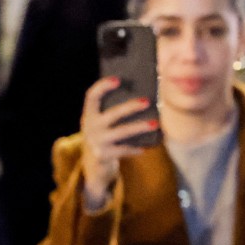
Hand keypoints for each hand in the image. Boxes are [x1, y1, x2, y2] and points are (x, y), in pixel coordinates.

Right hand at [79, 77, 155, 206]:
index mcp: (89, 114)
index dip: (103, 86)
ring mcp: (96, 141)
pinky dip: (135, 149)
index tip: (117, 79)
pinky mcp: (103, 155)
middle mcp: (90, 127)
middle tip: (148, 101)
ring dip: (140, 127)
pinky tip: (145, 148)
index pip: (92, 96)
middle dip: (131, 107)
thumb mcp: (102, 123)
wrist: (93, 165)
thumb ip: (113, 111)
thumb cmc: (105, 136)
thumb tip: (143, 98)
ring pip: (122, 132)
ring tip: (155, 124)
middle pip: (113, 114)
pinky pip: (123, 150)